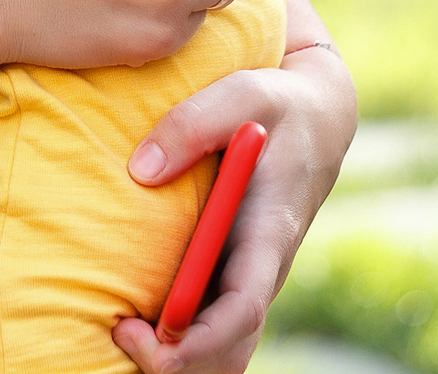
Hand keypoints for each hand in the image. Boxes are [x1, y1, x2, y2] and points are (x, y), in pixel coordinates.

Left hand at [111, 0, 357, 371]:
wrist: (317, 113)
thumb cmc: (279, 100)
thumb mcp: (246, 91)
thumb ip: (194, 123)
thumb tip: (141, 170)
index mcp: (269, 234)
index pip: (243, 310)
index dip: (202, 340)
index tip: (156, 341)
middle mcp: (261, 268)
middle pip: (230, 348)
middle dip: (179, 361)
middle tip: (120, 332)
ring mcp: (247, 273)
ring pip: (223, 348)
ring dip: (177, 358)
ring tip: (121, 330)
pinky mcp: (231, 269)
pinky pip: (211, 327)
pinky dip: (178, 342)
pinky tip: (132, 318)